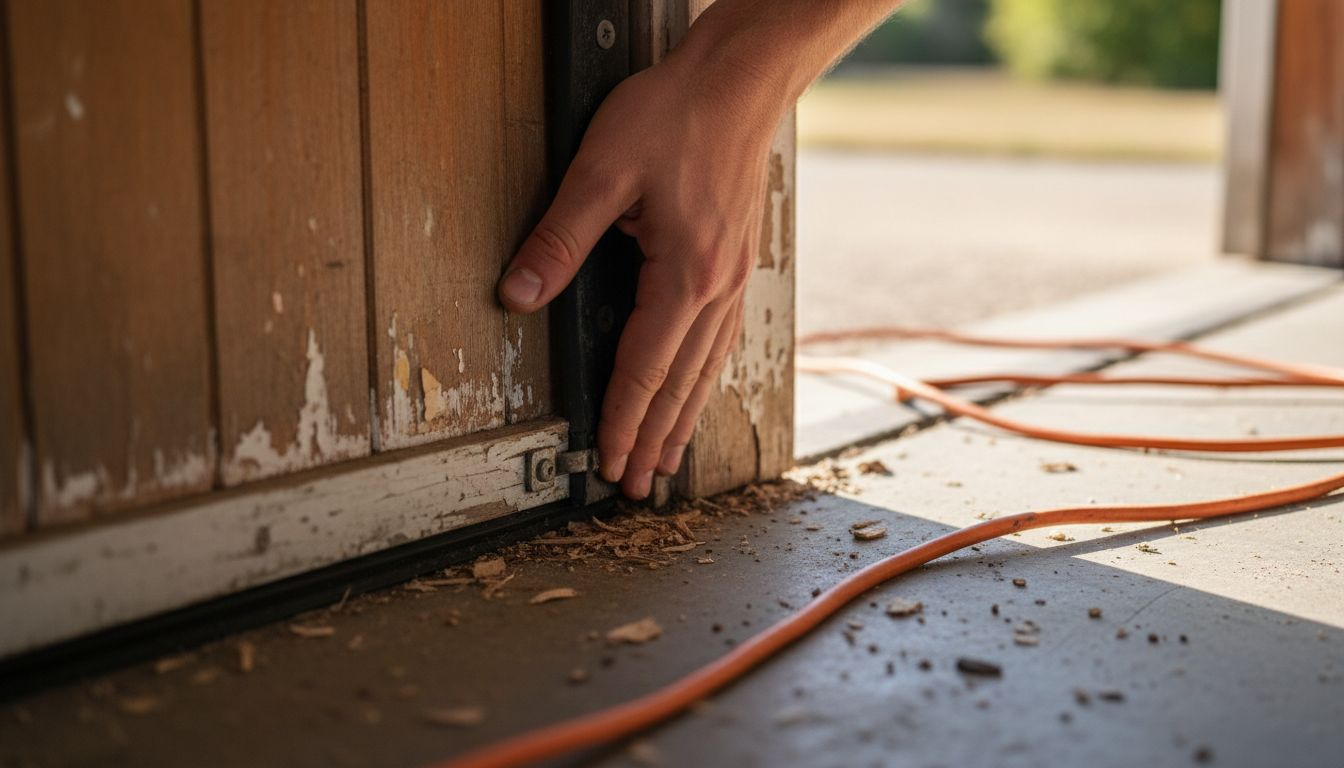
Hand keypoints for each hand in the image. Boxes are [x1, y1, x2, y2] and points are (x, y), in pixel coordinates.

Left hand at [497, 49, 778, 499]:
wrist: (739, 81)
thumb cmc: (676, 115)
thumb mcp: (602, 170)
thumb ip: (558, 237)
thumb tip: (519, 292)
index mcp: (686, 275)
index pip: (645, 369)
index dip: (621, 420)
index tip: (607, 461)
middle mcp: (718, 287)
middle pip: (682, 384)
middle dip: (655, 439)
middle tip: (638, 485)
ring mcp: (734, 278)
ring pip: (708, 369)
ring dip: (684, 419)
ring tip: (668, 458)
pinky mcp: (736, 263)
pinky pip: (721, 341)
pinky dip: (705, 379)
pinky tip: (697, 389)